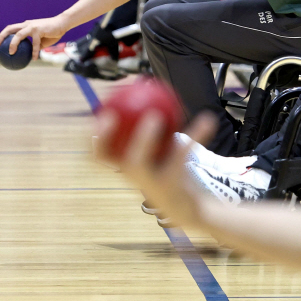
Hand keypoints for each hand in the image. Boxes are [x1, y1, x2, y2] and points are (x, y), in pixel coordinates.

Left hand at [0, 15, 69, 59]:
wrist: (63, 23)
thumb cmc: (53, 32)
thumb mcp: (42, 40)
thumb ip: (34, 46)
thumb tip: (29, 56)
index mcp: (26, 26)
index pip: (11, 29)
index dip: (3, 35)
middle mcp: (27, 24)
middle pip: (10, 28)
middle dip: (2, 36)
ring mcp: (32, 26)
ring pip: (18, 35)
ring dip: (13, 44)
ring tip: (11, 53)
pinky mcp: (39, 30)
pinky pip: (34, 43)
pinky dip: (34, 51)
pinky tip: (34, 58)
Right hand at [95, 111, 217, 229]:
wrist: (188, 207)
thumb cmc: (171, 173)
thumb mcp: (160, 152)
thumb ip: (153, 129)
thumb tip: (155, 94)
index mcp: (125, 165)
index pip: (99, 153)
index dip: (93, 135)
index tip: (100, 112)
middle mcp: (131, 176)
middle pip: (107, 159)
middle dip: (103, 137)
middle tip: (112, 113)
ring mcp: (148, 183)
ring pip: (138, 162)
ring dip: (143, 139)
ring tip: (155, 115)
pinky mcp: (170, 185)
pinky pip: (180, 156)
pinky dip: (195, 135)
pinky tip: (208, 118)